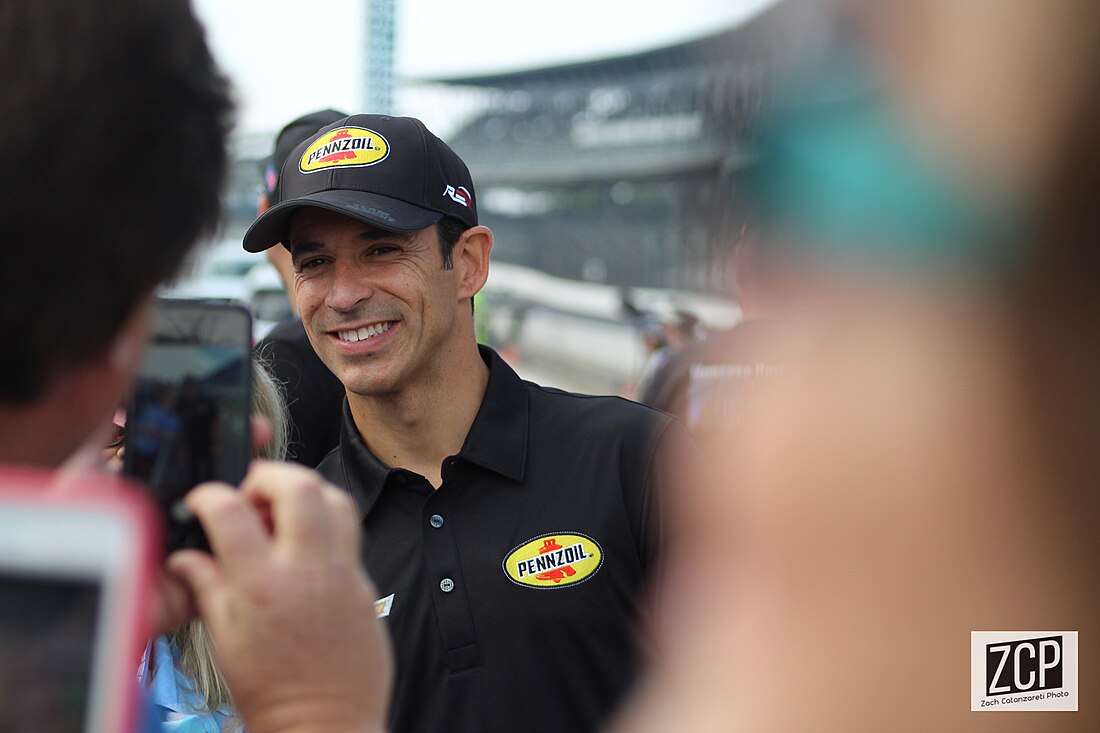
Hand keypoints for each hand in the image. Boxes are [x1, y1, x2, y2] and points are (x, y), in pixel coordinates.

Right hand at [168, 461, 391, 732]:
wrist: (326, 723)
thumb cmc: (274, 692)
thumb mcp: (224, 639)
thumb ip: (207, 587)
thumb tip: (186, 557)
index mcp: (261, 585)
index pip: (232, 510)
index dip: (211, 494)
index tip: (205, 499)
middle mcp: (306, 570)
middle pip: (298, 485)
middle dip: (268, 474)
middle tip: (252, 493)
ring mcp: (342, 573)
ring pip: (336, 499)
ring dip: (307, 493)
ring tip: (284, 513)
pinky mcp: (366, 583)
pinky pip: (351, 534)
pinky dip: (327, 525)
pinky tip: (308, 544)